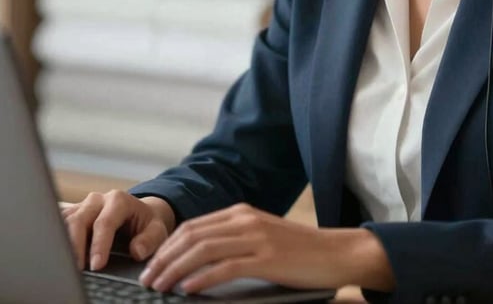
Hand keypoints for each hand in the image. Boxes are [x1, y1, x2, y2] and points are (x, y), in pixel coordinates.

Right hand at [61, 191, 175, 271]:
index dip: (99, 244)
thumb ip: (150, 239)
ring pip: (65, 221)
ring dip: (62, 242)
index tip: (96, 265)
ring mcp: (83, 205)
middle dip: (75, 246)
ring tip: (63, 265)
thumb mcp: (157, 229)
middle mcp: (98, 200)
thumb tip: (137, 251)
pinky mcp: (72, 214)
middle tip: (76, 269)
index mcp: (119, 200)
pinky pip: (58, 223)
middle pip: (79, 220)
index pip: (105, 222)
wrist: (138, 214)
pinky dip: (55, 237)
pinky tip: (55, 253)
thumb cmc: (146, 224)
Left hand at [139, 204, 393, 294]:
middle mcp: (245, 220)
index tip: (151, 265)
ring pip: (203, 249)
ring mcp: (256, 237)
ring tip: (158, 286)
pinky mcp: (266, 258)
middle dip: (163, 258)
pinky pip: (224, 267)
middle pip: (192, 235)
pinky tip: (187, 290)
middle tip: (146, 279)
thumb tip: (196, 263)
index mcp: (242, 213)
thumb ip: (233, 243)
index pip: (193, 226)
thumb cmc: (298, 251)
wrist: (335, 253)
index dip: (167, 246)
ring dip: (174, 269)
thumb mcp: (262, 238)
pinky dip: (201, 278)